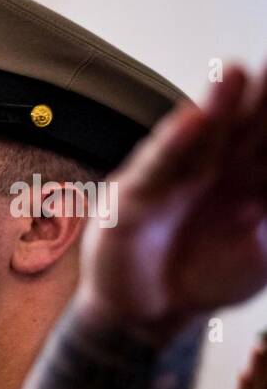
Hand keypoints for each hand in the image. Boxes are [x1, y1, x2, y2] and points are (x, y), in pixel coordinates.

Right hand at [80, 63, 266, 341]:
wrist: (147, 315)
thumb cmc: (203, 279)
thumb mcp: (258, 260)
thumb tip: (266, 208)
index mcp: (252, 179)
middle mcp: (215, 169)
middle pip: (244, 124)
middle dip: (261, 96)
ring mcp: (175, 179)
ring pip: (200, 137)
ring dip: (218, 105)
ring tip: (234, 73)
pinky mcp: (134, 198)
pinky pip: (155, 168)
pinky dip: (172, 145)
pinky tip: (190, 121)